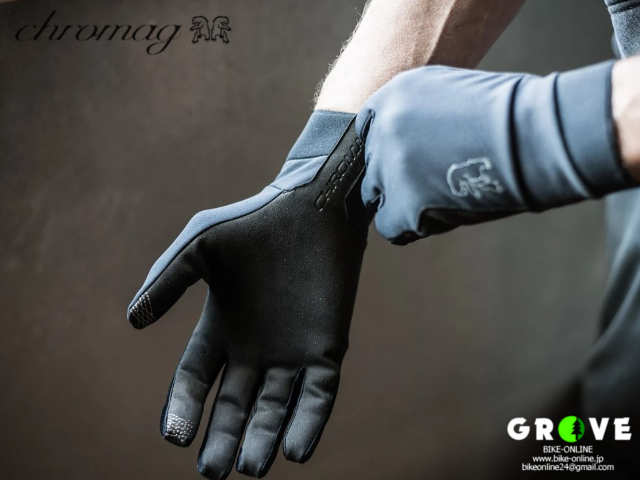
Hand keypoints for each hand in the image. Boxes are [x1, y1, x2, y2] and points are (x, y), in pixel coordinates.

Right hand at [128, 111, 367, 478]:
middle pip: (234, 406)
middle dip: (221, 439)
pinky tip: (296, 450)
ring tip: (249, 466)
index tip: (175, 437)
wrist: (313, 206)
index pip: (196, 381)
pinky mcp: (326, 349)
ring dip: (263, 440)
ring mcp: (292, 352)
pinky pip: (317, 395)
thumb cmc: (255, 220)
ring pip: (275, 410)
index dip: (183, 409)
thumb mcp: (200, 245)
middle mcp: (254, 349)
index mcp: (221, 329)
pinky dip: (308, 423)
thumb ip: (167, 279)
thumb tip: (132, 321)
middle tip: (212, 472)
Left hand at [356, 61, 636, 243]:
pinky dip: (409, 226)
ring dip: (403, 201)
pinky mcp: (404, 203)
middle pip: (372, 166)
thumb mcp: (453, 92)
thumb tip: (406, 145)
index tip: (410, 160)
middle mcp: (385, 128)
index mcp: (395, 95)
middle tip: (431, 181)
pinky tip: (437, 215)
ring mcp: (391, 166)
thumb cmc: (512, 115)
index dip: (389, 150)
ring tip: (442, 196)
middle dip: (396, 176)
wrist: (537, 137)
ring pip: (377, 196)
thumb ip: (419, 114)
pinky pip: (389, 225)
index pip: (369, 132)